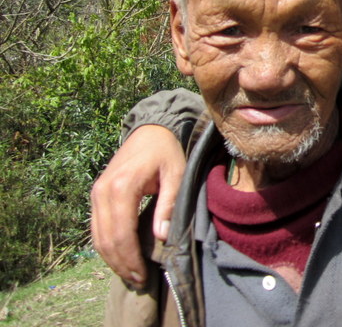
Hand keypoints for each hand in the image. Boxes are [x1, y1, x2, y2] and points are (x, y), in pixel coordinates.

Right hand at [90, 124, 185, 286]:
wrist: (150, 130)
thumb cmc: (166, 151)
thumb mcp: (176, 174)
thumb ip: (168, 204)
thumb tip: (160, 236)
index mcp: (122, 187)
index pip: (121, 233)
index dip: (131, 258)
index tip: (144, 274)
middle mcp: (102, 191)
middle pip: (106, 239)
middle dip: (121, 264)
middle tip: (138, 280)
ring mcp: (96, 193)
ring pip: (97, 236)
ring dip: (111, 259)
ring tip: (130, 274)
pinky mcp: (97, 194)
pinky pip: (97, 227)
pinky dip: (106, 245)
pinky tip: (121, 256)